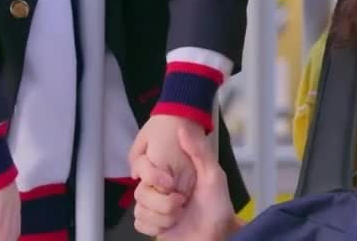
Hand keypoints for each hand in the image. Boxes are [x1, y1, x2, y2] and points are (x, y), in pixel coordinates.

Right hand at [134, 124, 235, 239]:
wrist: (217, 236)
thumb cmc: (217, 205)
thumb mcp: (213, 175)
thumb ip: (199, 151)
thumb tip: (182, 128)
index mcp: (171, 175)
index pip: (145, 168)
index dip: (153, 177)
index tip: (170, 183)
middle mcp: (160, 189)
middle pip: (140, 192)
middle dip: (162, 203)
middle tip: (182, 204)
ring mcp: (155, 208)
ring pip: (138, 209)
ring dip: (160, 217)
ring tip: (179, 218)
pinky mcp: (152, 225)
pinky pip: (139, 224)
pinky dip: (153, 227)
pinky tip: (169, 227)